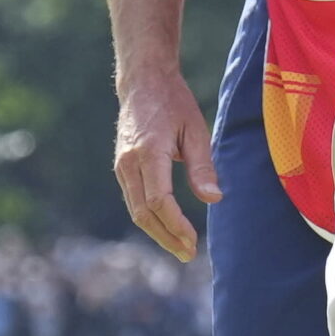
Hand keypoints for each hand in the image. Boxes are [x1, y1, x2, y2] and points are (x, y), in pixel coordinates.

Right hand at [113, 68, 220, 261]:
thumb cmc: (174, 102)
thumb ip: (202, 166)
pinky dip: (149, 218)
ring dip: (157, 232)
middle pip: (143, 213)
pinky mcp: (121, 166)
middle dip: (166, 237)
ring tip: (181, 248)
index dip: (176, 225)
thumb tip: (213, 199)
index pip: (158, 201)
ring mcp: (121, 165)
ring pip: (135, 210)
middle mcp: (128, 162)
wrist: (142, 81)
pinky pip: (133, 200)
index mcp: (148, 152)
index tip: (194, 241)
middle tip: (189, 255)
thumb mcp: (195, 129)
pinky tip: (167, 227)